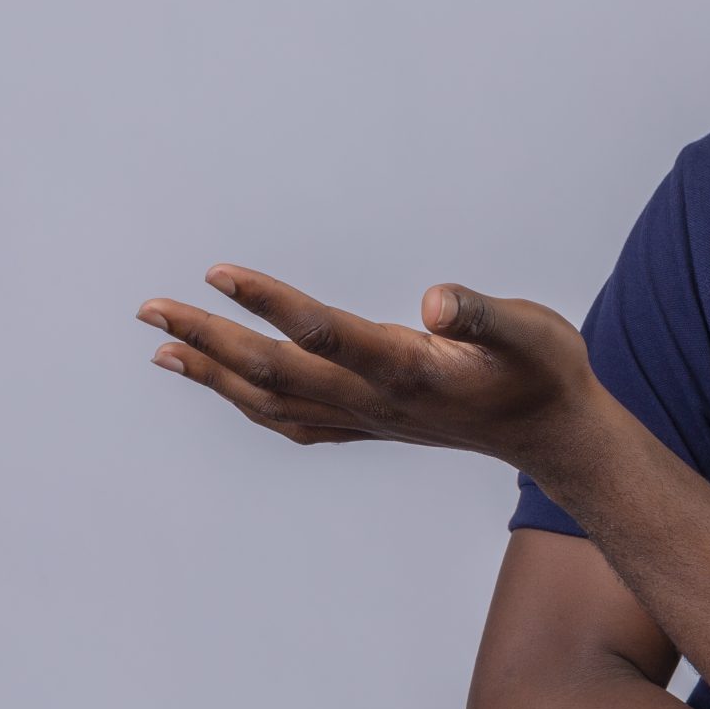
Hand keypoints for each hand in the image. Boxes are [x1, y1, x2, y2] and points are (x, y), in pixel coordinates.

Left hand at [135, 265, 594, 466]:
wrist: (557, 436)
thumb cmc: (546, 372)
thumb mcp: (533, 331)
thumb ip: (485, 315)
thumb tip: (436, 299)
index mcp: (408, 371)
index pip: (323, 334)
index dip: (269, 303)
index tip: (216, 272)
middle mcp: (376, 402)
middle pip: (274, 373)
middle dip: (209, 339)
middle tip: (151, 310)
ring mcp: (367, 420)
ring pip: (272, 402)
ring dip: (213, 373)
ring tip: (162, 348)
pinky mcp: (369, 425)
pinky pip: (292, 420)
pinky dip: (244, 402)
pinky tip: (221, 384)